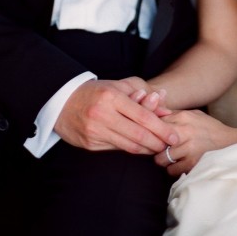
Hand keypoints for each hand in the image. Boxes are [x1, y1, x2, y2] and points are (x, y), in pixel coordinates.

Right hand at [54, 79, 178, 153]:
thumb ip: (142, 95)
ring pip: (128, 146)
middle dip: (158, 142)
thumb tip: (164, 108)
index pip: (143, 116)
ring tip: (159, 148)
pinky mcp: (89, 144)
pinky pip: (116, 149)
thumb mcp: (118, 86)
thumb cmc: (96, 92)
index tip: (174, 135)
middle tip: (171, 146)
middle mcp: (102, 115)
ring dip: (147, 149)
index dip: (161, 128)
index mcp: (112, 97)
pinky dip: (131, 149)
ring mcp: (95, 131)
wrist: (62, 101)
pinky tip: (141, 148)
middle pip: (138, 135)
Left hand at [153, 109, 236, 176]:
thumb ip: (175, 114)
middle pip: (155, 139)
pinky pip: (171, 169)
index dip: (150, 129)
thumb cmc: (211, 129)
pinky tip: (179, 165)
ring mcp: (188, 148)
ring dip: (163, 160)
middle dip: (153, 146)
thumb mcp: (194, 115)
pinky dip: (172, 169)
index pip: (156, 121)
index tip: (150, 135)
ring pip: (160, 158)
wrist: (232, 143)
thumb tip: (156, 113)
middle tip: (157, 149)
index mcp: (183, 117)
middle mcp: (184, 131)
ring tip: (169, 158)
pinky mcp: (192, 163)